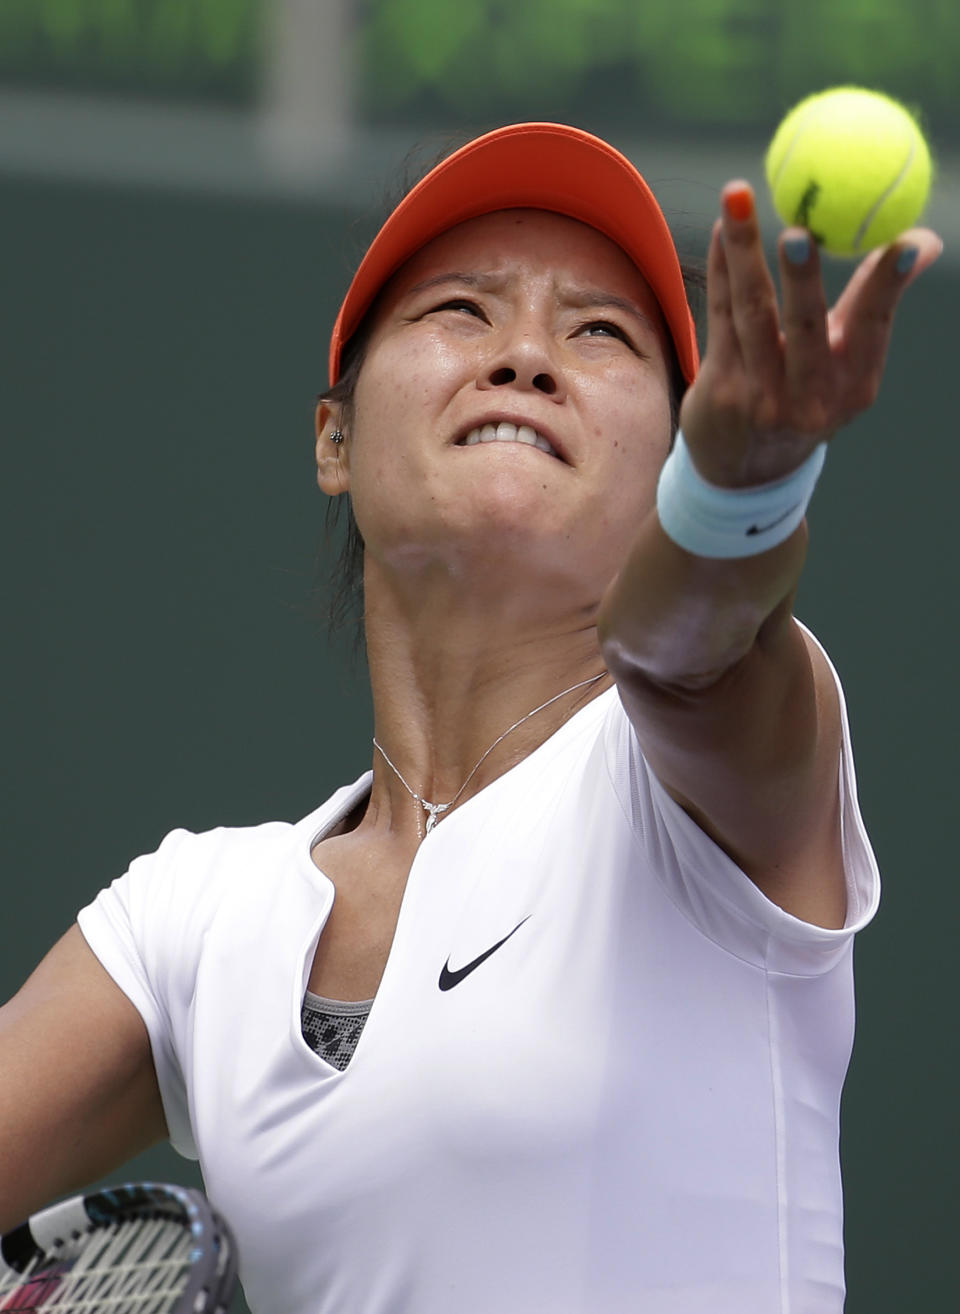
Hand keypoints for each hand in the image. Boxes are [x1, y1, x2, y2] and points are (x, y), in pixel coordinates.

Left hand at [678, 180, 942, 487]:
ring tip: (736, 198)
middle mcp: (808, 398)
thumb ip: (876, 302)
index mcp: (853, 385)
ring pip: (750, 312)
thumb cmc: (806, 395)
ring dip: (742, 250)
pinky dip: (719, 267)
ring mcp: (759, 397)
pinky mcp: (718, 390)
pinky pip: (719, 315)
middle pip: (804, 326)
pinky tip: (721, 230)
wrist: (745, 470)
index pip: (874, 326)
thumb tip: (923, 240)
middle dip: (802, 277)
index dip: (888, 284)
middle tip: (798, 228)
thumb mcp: (849, 363)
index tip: (900, 241)